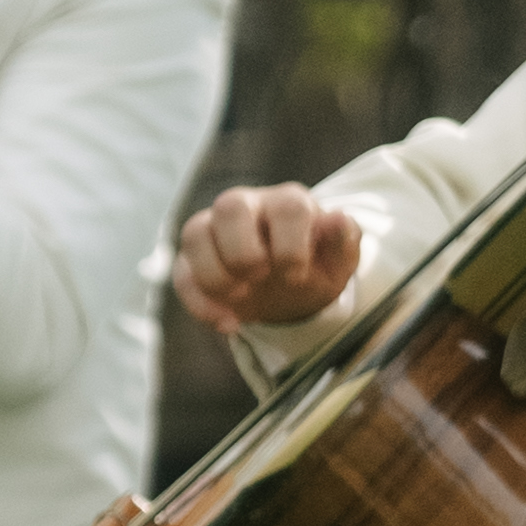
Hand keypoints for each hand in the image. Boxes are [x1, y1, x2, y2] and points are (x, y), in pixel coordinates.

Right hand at [178, 182, 372, 335]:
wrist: (292, 284)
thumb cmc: (316, 264)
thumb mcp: (339, 261)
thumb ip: (343, 241)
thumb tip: (339, 219)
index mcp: (288, 202)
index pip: (287, 206)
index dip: (291, 245)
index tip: (297, 275)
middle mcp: (248, 206)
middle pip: (230, 206)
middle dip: (244, 252)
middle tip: (261, 279)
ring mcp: (215, 229)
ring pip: (195, 233)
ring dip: (215, 275)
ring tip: (242, 300)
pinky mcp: (194, 258)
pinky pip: (181, 272)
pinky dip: (200, 303)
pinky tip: (228, 323)